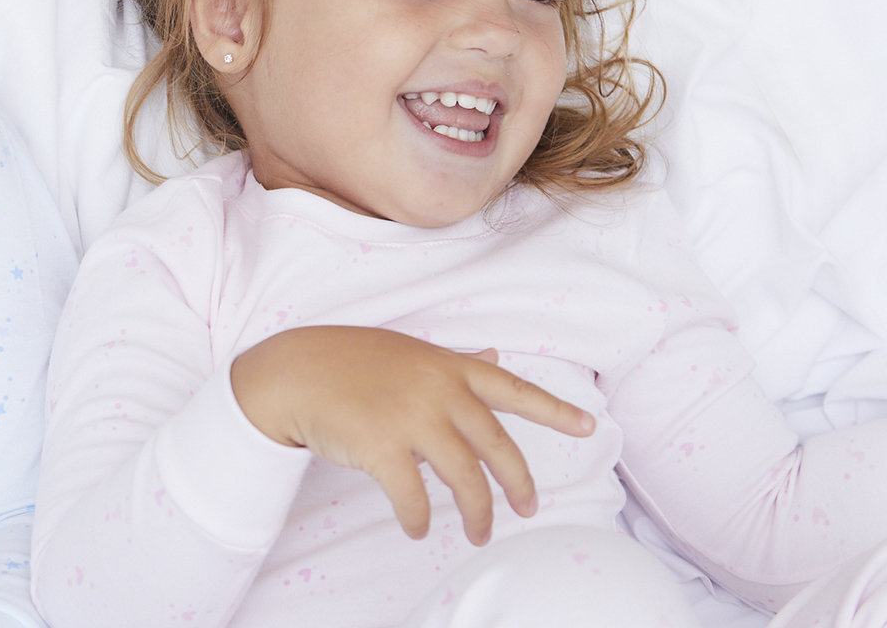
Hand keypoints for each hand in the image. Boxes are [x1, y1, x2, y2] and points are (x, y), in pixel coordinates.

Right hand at [229, 325, 594, 544]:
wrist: (296, 372)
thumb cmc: (353, 362)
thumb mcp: (412, 353)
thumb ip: (457, 363)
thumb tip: (495, 359)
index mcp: (451, 368)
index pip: (514, 389)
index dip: (554, 410)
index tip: (589, 427)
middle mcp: (440, 391)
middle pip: (497, 447)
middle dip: (518, 484)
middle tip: (528, 509)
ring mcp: (412, 419)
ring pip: (464, 478)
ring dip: (476, 513)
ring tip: (478, 533)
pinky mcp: (382, 448)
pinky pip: (414, 497)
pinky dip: (421, 519)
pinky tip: (420, 529)